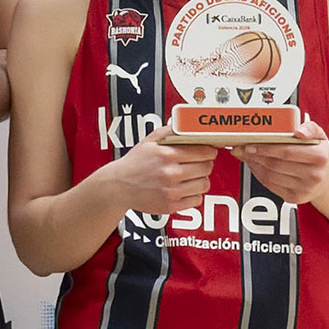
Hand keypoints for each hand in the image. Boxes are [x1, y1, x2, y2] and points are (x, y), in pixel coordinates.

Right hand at [103, 129, 217, 217]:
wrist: (118, 186)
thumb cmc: (135, 163)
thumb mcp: (150, 140)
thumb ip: (171, 130)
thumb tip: (189, 123)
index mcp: (167, 155)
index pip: (204, 151)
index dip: (209, 150)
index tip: (208, 151)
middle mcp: (170, 174)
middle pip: (206, 168)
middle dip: (205, 164)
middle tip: (199, 163)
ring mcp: (171, 191)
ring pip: (204, 184)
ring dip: (201, 180)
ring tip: (191, 177)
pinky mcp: (170, 206)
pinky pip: (197, 200)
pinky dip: (194, 195)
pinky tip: (185, 189)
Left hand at [236, 134, 328, 204]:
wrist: (325, 177)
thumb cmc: (317, 154)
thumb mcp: (319, 136)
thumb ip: (310, 128)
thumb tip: (299, 131)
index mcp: (320, 156)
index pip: (286, 151)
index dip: (265, 147)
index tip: (250, 143)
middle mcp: (314, 174)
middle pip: (275, 164)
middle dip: (255, 155)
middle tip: (242, 148)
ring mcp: (305, 188)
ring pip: (269, 175)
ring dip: (254, 164)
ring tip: (247, 154)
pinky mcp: (295, 197)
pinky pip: (270, 184)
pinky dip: (258, 173)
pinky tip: (256, 165)